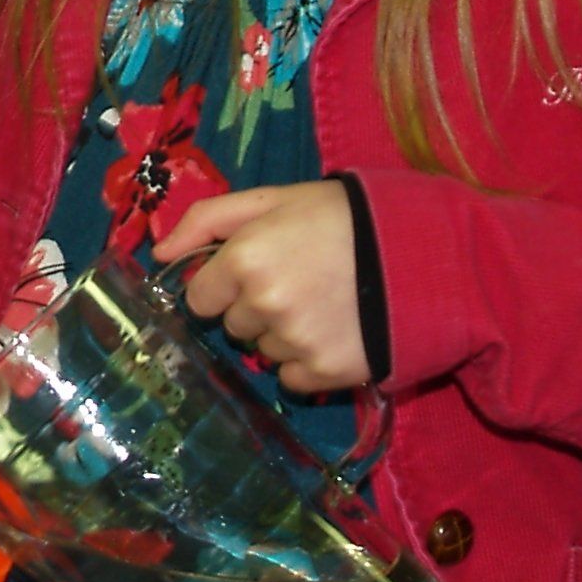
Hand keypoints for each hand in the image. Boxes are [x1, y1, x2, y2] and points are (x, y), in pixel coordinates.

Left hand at [155, 182, 370, 393]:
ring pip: (263, 353)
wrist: (422, 250)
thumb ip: (206, 221)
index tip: (252, 275)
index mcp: (244, 259)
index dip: (222, 287)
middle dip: (254, 309)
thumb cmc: (338, 217)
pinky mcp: (330, 372)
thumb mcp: (270, 200)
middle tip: (297, 284)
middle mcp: (264, 305)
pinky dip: (308, 365)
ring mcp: (297, 342)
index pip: (200, 299)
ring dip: (282, 336)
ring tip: (322, 305)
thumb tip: (159, 254)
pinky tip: (334, 333)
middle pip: (233, 326)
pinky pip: (293, 381)